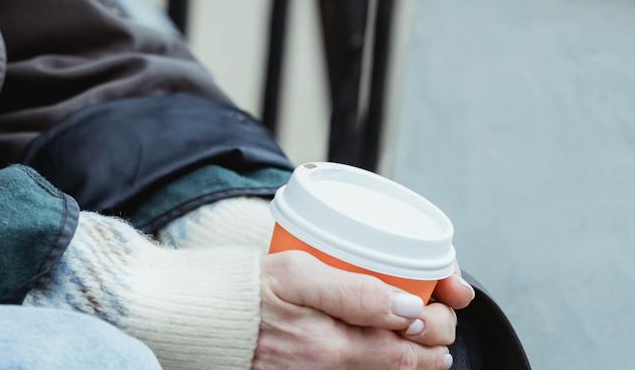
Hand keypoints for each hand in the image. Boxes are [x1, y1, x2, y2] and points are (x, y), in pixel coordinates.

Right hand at [252, 251, 457, 368]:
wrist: (192, 317)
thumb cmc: (240, 290)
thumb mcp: (293, 273)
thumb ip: (353, 291)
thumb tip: (410, 307)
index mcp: (332, 348)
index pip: (410, 347)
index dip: (439, 324)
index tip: (443, 300)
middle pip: (405, 366)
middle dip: (433, 343)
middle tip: (438, 319)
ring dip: (411, 357)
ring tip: (419, 339)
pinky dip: (380, 362)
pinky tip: (380, 348)